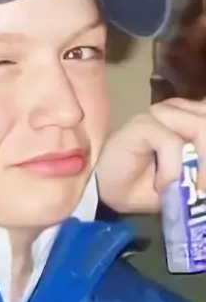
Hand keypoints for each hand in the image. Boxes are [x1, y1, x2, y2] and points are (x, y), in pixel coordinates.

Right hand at [96, 98, 205, 213]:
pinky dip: (172, 171)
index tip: (205, 183)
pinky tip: (162, 186)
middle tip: (201, 187)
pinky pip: (173, 143)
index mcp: (191, 117)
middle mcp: (178, 110)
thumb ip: (199, 167)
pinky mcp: (143, 123)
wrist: (106, 191)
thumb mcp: (183, 180)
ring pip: (200, 128)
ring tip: (184, 188)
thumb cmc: (144, 186)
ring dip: (198, 166)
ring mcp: (160, 113)